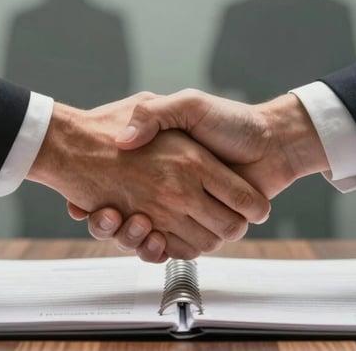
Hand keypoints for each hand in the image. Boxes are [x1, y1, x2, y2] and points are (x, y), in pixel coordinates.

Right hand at [78, 89, 328, 260]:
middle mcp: (170, 189)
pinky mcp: (199, 227)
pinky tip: (152, 239)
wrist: (273, 142)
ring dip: (132, 239)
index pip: (115, 184)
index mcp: (161, 163)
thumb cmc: (232, 121)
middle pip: (127, 219)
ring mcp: (184, 210)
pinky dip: (158, 251)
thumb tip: (124, 140)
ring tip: (125, 224)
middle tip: (104, 215)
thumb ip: (155, 113)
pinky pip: (173, 249)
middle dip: (113, 225)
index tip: (81, 201)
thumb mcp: (189, 104)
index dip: (98, 198)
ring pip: (146, 238)